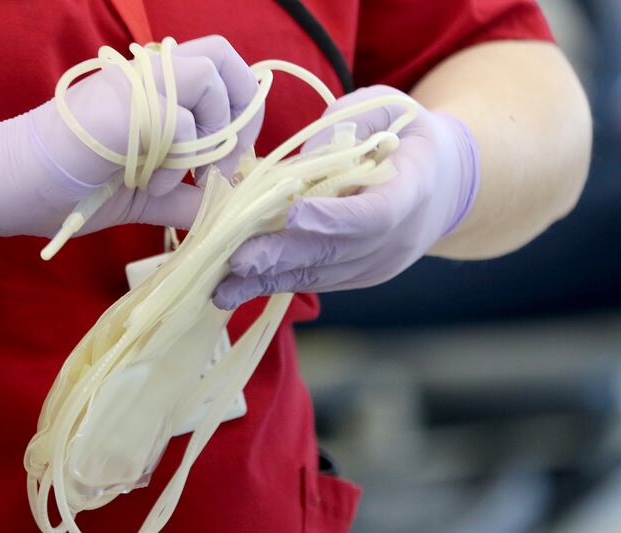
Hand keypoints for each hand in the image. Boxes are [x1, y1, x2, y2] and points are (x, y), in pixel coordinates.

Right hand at [0, 35, 263, 240]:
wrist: (9, 186)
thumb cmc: (71, 187)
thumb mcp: (145, 194)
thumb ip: (186, 194)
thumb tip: (227, 202)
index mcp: (154, 88)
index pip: (218, 68)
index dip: (242, 106)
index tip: (234, 154)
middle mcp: (148, 75)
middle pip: (223, 56)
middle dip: (243, 108)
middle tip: (226, 157)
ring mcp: (134, 85)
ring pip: (209, 79)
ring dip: (213, 134)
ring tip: (191, 175)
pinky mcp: (124, 105)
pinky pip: (180, 122)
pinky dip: (178, 163)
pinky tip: (149, 185)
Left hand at [213, 85, 479, 309]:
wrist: (444, 184)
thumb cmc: (407, 135)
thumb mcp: (387, 108)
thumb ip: (347, 123)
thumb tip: (300, 158)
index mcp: (413, 190)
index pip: (375, 213)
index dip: (336, 217)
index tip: (296, 214)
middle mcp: (398, 238)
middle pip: (337, 252)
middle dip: (283, 256)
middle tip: (238, 259)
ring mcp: (378, 264)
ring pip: (321, 275)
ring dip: (269, 280)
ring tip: (223, 288)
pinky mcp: (357, 277)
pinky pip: (316, 280)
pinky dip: (276, 283)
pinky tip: (237, 289)